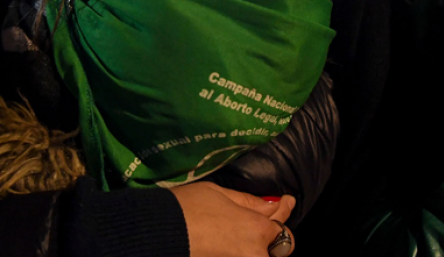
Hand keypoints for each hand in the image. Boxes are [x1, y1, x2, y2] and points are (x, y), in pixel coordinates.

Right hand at [171, 182, 295, 256]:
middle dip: (274, 239)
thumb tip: (272, 204)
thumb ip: (249, 202)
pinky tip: (231, 244)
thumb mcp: (219, 193)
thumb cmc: (185, 208)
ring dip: (257, 248)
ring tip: (242, 235)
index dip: (285, 209)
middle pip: (279, 250)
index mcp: (256, 229)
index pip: (282, 224)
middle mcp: (253, 254)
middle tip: (265, 225)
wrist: (157, 233)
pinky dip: (240, 252)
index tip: (286, 201)